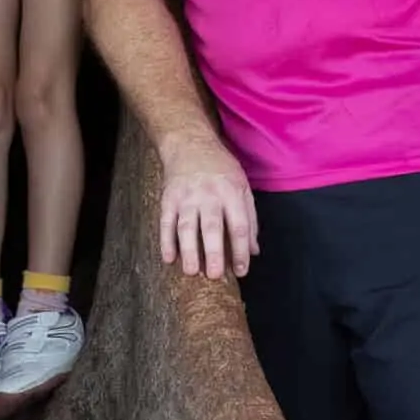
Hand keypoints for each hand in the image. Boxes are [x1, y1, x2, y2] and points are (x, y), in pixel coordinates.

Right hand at [156, 130, 255, 278]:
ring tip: (190, 271)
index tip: (241, 270)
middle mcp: (209, 195)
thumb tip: (253, 251)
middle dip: (213, 252)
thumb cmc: (221, 169)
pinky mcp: (168, 198)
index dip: (241, 250)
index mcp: (232, 193)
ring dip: (188, 250)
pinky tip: (168, 258)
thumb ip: (249, 219)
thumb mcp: (242, 187)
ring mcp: (186, 197)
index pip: (239, 226)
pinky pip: (166, 222)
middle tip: (214, 275)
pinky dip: (165, 240)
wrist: (190, 144)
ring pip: (187, 226)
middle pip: (212, 227)